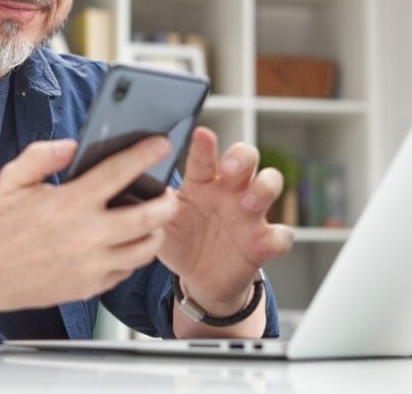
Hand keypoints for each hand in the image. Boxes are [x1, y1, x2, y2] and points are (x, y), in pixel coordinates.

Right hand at [0, 136, 178, 311]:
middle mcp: (86, 236)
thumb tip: (73, 145)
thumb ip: (42, 156)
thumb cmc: (1, 224)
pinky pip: (127, 270)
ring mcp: (91, 265)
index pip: (119, 174)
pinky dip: (133, 254)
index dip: (144, 155)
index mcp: (70, 204)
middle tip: (168, 192)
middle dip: (167, 201)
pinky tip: (126, 242)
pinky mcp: (91, 286)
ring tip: (152, 220)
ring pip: (145, 248)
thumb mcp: (13, 180)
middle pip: (149, 218)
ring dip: (155, 231)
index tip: (160, 144)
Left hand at [159, 127, 294, 314]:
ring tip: (248, 202)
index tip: (201, 134)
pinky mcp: (263, 242)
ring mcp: (249, 214)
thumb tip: (129, 184)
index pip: (203, 157)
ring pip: (269, 185)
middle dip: (242, 157)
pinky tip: (268, 240)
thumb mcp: (160, 222)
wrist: (198, 278)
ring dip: (263, 189)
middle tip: (229, 168)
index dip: (204, 145)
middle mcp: (229, 191)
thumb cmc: (179, 240)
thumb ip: (151, 204)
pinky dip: (280, 236)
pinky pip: (282, 234)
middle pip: (246, 158)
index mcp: (201, 182)